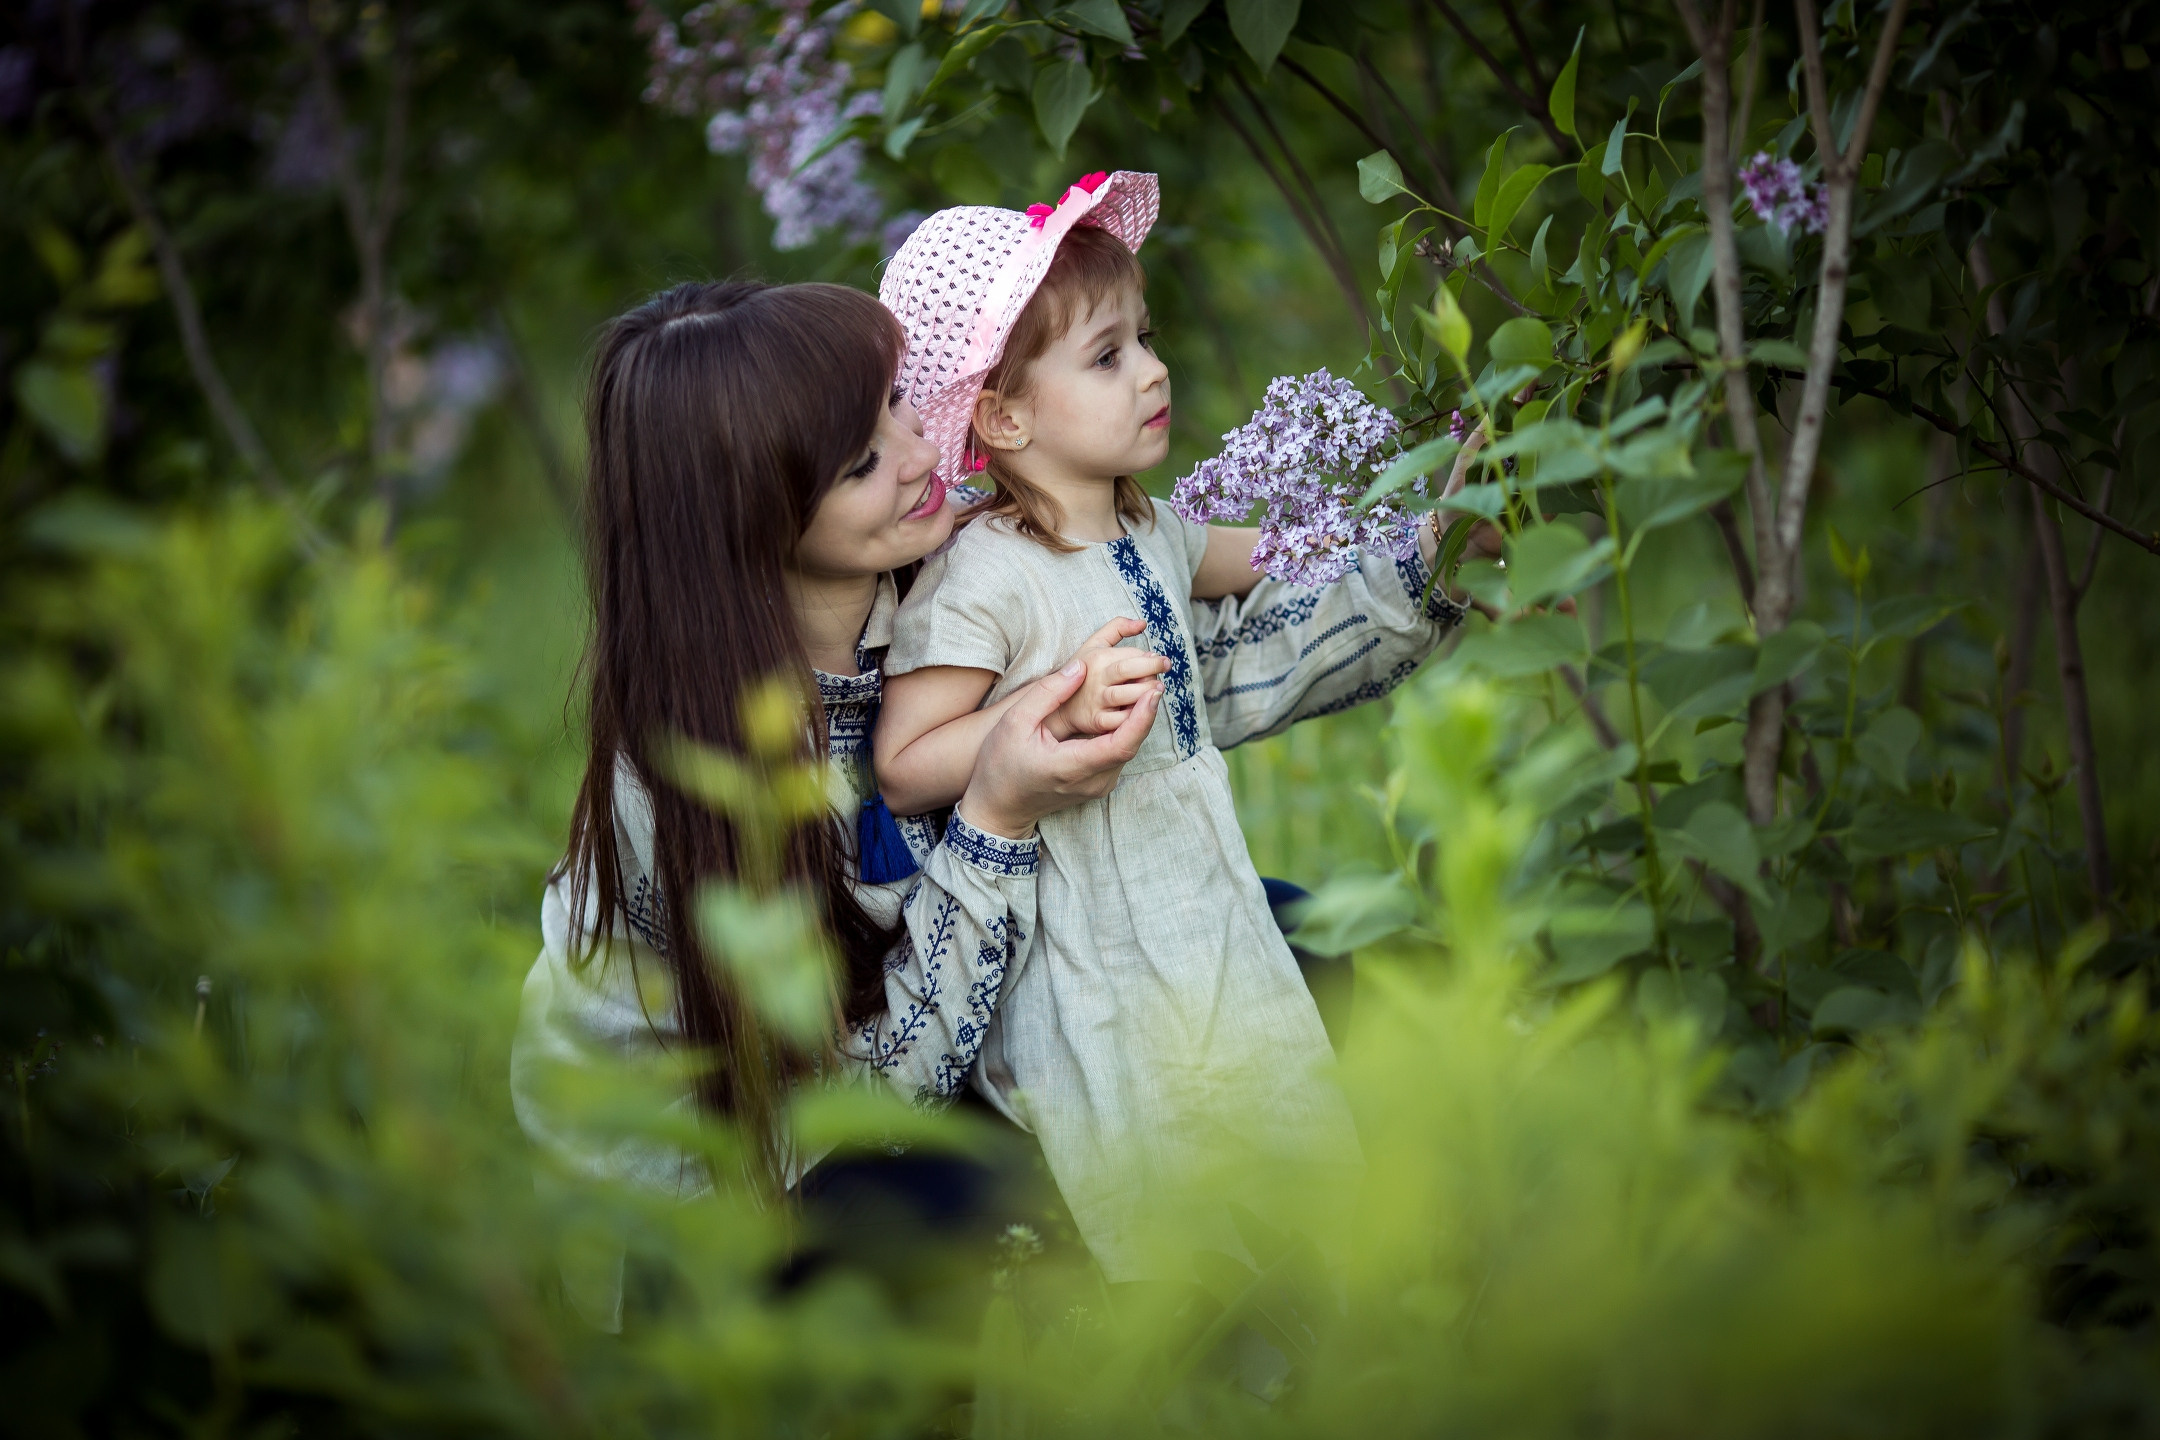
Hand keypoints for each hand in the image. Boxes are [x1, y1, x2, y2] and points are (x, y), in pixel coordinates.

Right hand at [958, 657, 1160, 838]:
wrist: (999, 808)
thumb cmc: (1000, 765)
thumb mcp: (1016, 722)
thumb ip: (1048, 693)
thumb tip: (1081, 667)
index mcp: (1071, 767)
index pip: (1121, 745)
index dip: (1143, 717)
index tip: (1154, 691)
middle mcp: (1091, 782)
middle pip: (1131, 745)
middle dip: (1145, 712)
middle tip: (1154, 679)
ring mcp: (1097, 788)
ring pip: (1128, 750)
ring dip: (1138, 721)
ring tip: (1145, 688)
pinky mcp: (1098, 786)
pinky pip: (1119, 755)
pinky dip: (1127, 732)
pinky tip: (1127, 709)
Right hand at [1050, 616, 1168, 737]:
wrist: (1060, 705)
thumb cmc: (1084, 672)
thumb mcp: (1094, 644)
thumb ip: (1117, 628)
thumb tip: (1143, 623)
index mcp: (1098, 658)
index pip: (1128, 654)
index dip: (1148, 656)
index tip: (1160, 660)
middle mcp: (1097, 678)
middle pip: (1126, 670)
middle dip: (1151, 667)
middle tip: (1166, 666)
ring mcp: (1097, 701)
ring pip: (1125, 695)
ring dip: (1146, 692)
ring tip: (1158, 688)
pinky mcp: (1097, 721)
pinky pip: (1120, 720)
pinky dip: (1134, 716)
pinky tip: (1145, 710)